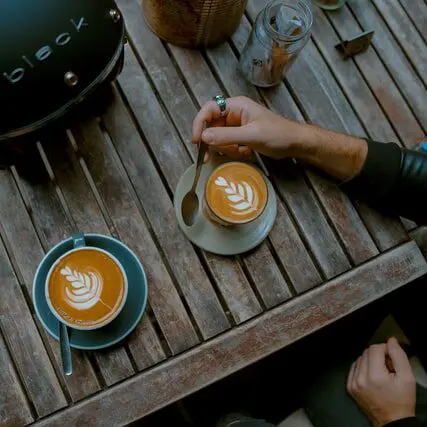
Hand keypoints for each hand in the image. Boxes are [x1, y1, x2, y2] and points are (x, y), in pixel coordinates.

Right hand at [192, 96, 308, 160]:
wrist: (295, 143)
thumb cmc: (277, 134)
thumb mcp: (251, 135)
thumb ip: (226, 136)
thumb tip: (203, 137)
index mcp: (235, 106)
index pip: (209, 109)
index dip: (199, 124)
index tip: (197, 141)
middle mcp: (233, 114)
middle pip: (210, 126)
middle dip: (212, 142)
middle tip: (208, 157)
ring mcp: (236, 126)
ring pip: (218, 138)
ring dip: (226, 148)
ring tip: (242, 151)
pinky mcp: (240, 137)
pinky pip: (227, 145)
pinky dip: (233, 151)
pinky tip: (247, 152)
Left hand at [347, 337, 415, 425]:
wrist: (393, 421)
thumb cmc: (402, 400)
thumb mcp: (407, 378)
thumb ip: (398, 356)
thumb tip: (391, 341)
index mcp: (374, 376)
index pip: (374, 349)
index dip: (385, 349)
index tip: (392, 357)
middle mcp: (360, 378)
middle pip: (366, 352)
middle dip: (378, 355)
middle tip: (388, 366)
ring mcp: (353, 383)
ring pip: (359, 359)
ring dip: (370, 361)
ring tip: (381, 373)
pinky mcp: (349, 387)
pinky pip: (354, 368)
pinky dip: (362, 368)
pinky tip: (372, 376)